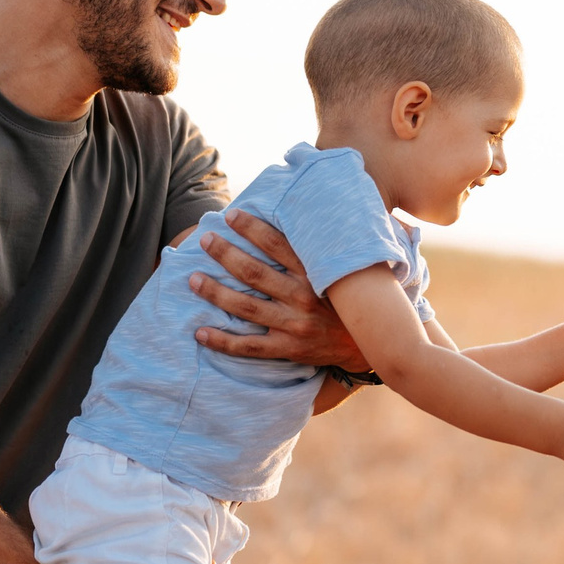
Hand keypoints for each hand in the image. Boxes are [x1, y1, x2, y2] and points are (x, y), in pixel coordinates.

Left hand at [189, 211, 367, 368]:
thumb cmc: (348, 300)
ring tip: (193, 279)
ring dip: (215, 293)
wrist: (369, 343)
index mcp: (315, 274)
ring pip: (245, 308)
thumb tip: (305, 214)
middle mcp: (303, 298)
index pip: (277, 245)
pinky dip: (222, 342)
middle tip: (205, 240)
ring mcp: (294, 325)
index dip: (252, 228)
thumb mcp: (342, 270)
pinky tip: (200, 333)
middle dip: (225, 254)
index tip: (231, 216)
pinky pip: (249, 347)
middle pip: (254, 274)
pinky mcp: (288, 349)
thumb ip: (319, 249)